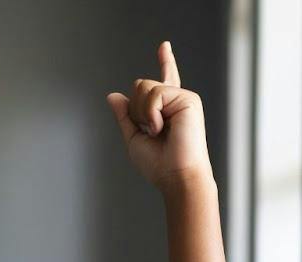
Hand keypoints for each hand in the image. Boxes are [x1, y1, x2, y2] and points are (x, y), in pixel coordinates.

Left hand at [106, 41, 212, 190]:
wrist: (176, 176)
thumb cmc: (159, 165)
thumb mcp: (134, 138)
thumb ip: (125, 116)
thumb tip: (113, 95)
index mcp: (166, 110)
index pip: (162, 82)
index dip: (165, 62)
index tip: (164, 46)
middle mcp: (176, 100)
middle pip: (140, 85)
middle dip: (135, 109)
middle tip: (150, 132)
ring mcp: (183, 98)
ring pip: (145, 86)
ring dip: (142, 113)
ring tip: (157, 132)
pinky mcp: (188, 99)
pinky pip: (155, 94)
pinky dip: (150, 114)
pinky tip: (160, 128)